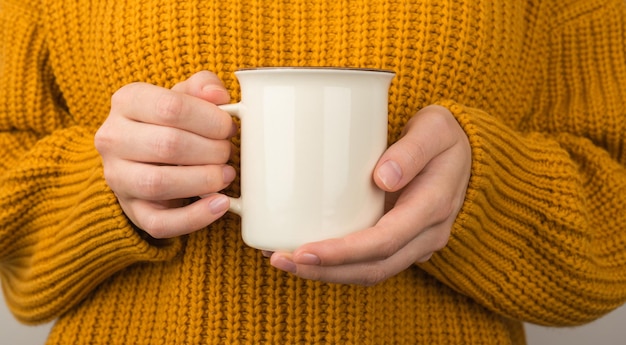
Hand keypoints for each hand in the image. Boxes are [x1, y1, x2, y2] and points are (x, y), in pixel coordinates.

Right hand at [95, 71, 235, 237]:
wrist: (145, 156)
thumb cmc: (172, 122)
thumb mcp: (185, 96)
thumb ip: (202, 87)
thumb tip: (217, 94)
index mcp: (127, 101)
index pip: (170, 107)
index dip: (209, 119)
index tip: (228, 127)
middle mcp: (113, 138)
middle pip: (167, 145)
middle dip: (210, 150)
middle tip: (228, 152)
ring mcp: (118, 177)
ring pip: (158, 184)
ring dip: (203, 180)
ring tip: (226, 175)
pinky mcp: (132, 211)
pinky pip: (160, 223)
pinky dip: (195, 217)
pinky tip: (220, 204)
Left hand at [269, 105, 470, 284]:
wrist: (466, 155)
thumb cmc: (444, 137)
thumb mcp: (436, 129)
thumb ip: (412, 151)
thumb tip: (383, 178)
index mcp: (432, 208)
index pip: (384, 242)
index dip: (343, 253)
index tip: (304, 252)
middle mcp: (425, 235)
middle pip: (372, 268)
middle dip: (324, 270)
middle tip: (281, 260)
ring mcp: (415, 243)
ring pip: (369, 272)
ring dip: (326, 273)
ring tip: (284, 261)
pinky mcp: (401, 242)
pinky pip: (370, 263)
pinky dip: (338, 265)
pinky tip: (307, 255)